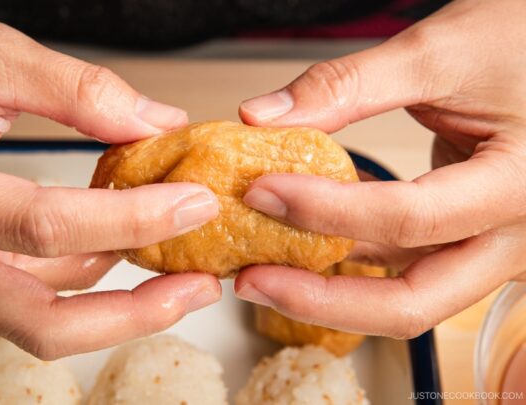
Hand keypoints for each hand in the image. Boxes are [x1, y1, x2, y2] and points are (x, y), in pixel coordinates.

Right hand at [0, 2, 220, 359]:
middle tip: (199, 286)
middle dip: (129, 316)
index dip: (128, 219)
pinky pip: (27, 289)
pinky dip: (85, 278)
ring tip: (184, 277)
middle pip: (37, 320)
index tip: (192, 200)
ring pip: (34, 318)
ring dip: (114, 310)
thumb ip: (70, 88)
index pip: (40, 227)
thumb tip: (154, 122)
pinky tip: (130, 245)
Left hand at [235, 0, 525, 338]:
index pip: (412, 217)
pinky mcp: (470, 237)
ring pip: (410, 297)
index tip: (261, 192)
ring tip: (257, 270)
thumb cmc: (520, 39)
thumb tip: (261, 117)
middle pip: (415, 302)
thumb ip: (346, 86)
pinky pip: (408, 266)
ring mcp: (495, 244)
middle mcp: (516, 233)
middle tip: (251, 280)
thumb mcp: (436, 51)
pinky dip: (352, 261)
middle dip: (323, 300)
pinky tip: (295, 244)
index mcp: (521, 184)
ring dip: (330, 292)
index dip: (327, 211)